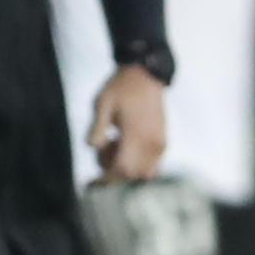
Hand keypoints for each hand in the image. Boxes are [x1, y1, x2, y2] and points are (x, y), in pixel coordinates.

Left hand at [88, 64, 166, 181]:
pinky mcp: (163, 138)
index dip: (105, 178)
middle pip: (133, 174)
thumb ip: (96, 129)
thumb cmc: (120, 87)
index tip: (91, 181)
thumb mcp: (102, 104)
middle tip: (105, 149)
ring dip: (129, 168)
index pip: (122, 169)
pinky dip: (139, 163)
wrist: (145, 73)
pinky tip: (127, 144)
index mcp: (136, 133)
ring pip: (146, 172)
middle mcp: (152, 141)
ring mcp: (160, 140)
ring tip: (117, 146)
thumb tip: (94, 148)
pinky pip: (153, 163)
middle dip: (115, 171)